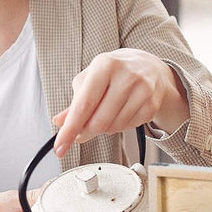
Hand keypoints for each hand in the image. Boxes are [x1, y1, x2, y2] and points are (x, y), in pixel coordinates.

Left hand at [51, 49, 189, 157]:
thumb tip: (60, 122)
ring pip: (113, 128)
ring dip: (103, 129)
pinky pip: (127, 128)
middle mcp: (126, 76)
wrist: (149, 67)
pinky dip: (118, 126)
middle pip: (99, 121)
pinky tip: (120, 112)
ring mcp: (142, 91)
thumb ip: (75, 102)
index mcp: (105, 65)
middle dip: (85, 133)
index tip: (60, 147)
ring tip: (105, 113)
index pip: (84, 105)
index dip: (70, 129)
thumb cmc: (114, 72)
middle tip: (80, 133)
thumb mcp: (90, 79)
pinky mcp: (152, 105)